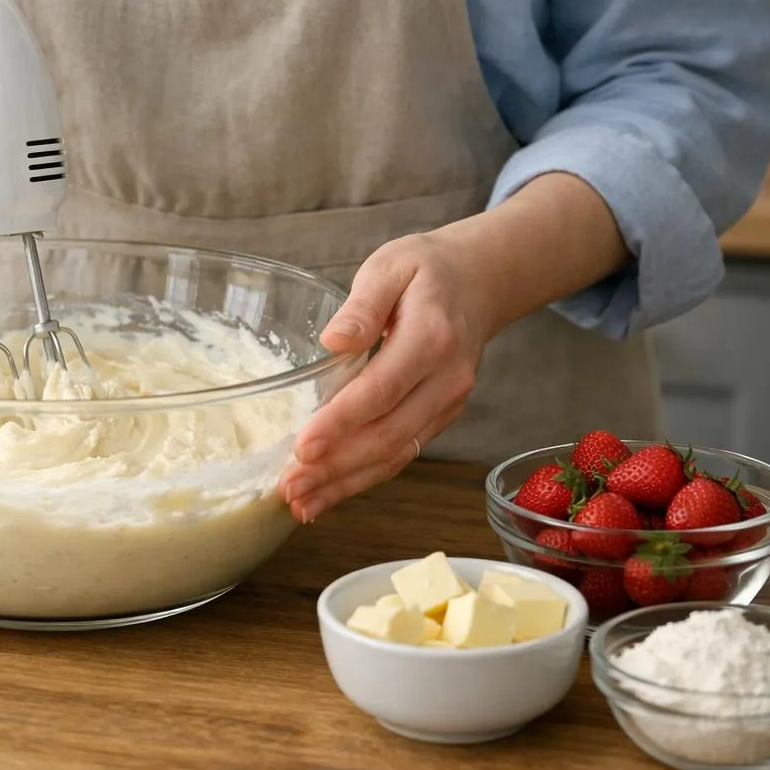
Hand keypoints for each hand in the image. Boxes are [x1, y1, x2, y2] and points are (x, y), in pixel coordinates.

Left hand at [279, 230, 496, 522]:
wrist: (480, 282)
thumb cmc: (426, 270)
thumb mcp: (391, 266)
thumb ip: (362, 304)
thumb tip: (333, 340)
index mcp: (432, 339)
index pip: (381, 390)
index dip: (341, 423)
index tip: (303, 446)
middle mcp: (446, 380)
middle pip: (388, 435)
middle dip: (336, 467)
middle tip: (289, 486)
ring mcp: (447, 405)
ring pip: (394, 454)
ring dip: (345, 484)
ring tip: (300, 502)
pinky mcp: (438, 418)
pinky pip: (400, 454)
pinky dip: (362, 479)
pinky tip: (326, 495)